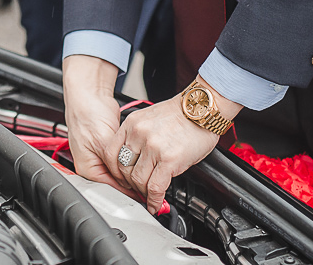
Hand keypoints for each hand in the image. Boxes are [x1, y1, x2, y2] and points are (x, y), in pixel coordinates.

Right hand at [62, 55, 138, 196]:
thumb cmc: (87, 114)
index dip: (131, 190)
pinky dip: (134, 158)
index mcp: (88, 169)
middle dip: (135, 180)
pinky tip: (144, 156)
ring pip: (123, 170)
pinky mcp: (110, 146)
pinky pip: (124, 158)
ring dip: (136, 169)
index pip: (113, 188)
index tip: (148, 191)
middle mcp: (95, 165)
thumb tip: (131, 180)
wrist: (87, 94)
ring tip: (151, 168)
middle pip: (119, 182)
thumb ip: (116, 162)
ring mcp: (102, 156)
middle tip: (153, 179)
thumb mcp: (102, 141)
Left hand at [112, 76, 241, 213]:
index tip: (121, 179)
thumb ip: (137, 137)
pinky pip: (155, 187)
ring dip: (143, 192)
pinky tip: (156, 204)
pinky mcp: (169, 159)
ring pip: (138, 180)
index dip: (114, 172)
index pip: (110, 154)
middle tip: (137, 189)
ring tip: (149, 195)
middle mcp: (139, 135)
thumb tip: (135, 162)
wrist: (202, 109)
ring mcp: (153, 147)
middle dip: (130, 184)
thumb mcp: (149, 119)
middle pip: (123, 170)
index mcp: (131, 124)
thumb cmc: (180, 114)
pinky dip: (154, 200)